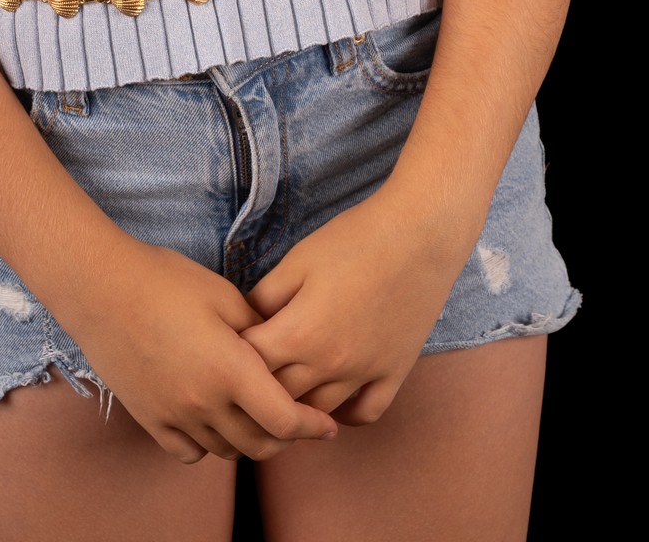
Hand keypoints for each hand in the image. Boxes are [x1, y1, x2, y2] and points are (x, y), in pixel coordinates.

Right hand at [63, 238, 338, 463]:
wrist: (102, 288)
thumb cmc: (166, 280)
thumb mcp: (224, 294)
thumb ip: (259, 331)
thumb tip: (280, 352)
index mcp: (230, 369)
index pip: (284, 419)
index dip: (311, 427)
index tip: (326, 425)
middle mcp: (204, 402)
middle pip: (259, 444)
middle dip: (286, 438)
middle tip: (296, 420)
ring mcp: (174, 415)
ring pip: (227, 450)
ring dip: (249, 441)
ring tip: (257, 418)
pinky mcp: (150, 419)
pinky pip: (190, 452)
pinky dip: (210, 445)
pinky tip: (214, 421)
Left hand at [239, 194, 462, 423]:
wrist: (419, 234)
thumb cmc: (354, 239)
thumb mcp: (298, 258)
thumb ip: (266, 295)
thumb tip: (246, 321)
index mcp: (300, 334)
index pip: (250, 365)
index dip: (234, 355)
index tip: (230, 344)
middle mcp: (329, 364)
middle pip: (279, 396)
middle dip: (259, 386)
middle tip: (250, 371)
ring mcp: (364, 373)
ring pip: (318, 412)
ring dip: (297, 405)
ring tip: (285, 389)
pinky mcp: (394, 373)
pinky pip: (365, 413)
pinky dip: (346, 415)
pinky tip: (334, 396)